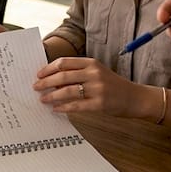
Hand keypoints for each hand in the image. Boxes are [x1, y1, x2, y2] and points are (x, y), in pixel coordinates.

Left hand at [32, 57, 147, 117]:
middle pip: (63, 76)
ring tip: (43, 99)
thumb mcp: (96, 72)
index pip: (64, 62)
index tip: (38, 74)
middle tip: (36, 87)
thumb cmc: (112, 85)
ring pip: (67, 91)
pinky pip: (76, 106)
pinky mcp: (100, 104)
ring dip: (52, 95)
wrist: (134, 97)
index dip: (48, 69)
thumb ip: (78, 73)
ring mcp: (98, 88)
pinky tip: (56, 109)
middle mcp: (94, 73)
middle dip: (46, 82)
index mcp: (91, 63)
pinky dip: (63, 107)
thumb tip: (53, 79)